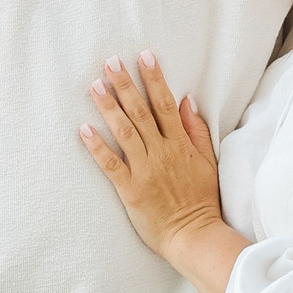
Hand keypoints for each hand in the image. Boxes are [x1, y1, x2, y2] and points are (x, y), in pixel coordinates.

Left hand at [81, 54, 240, 292]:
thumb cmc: (201, 200)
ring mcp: (145, 170)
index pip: (165, 104)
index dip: (154, 79)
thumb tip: (188, 100)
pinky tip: (83, 129)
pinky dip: (97, 147)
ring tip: (95, 86)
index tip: (144, 56)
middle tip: (110, 62)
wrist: (194, 235)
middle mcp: (162, 153)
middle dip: (125, 84)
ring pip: (124, 132)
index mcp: (180, 144)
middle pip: (141, 112)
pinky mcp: (130, 189)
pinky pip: (110, 164)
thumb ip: (197, 130)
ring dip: (108, 107)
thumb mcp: (208, 161)